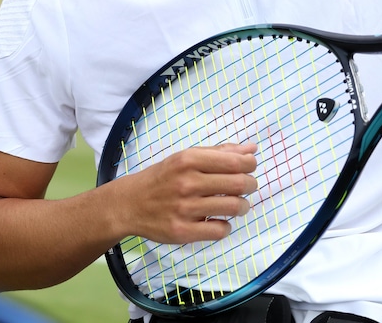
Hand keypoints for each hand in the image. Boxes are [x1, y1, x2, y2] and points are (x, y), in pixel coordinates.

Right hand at [122, 143, 257, 244]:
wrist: (129, 204)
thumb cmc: (163, 178)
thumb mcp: (186, 157)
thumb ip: (219, 153)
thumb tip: (251, 150)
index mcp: (188, 160)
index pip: (234, 161)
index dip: (250, 165)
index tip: (250, 167)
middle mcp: (187, 183)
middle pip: (238, 184)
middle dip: (251, 185)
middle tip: (248, 187)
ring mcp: (185, 209)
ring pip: (233, 207)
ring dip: (243, 206)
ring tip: (238, 205)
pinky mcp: (182, 231)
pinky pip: (220, 230)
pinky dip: (226, 226)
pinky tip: (219, 220)